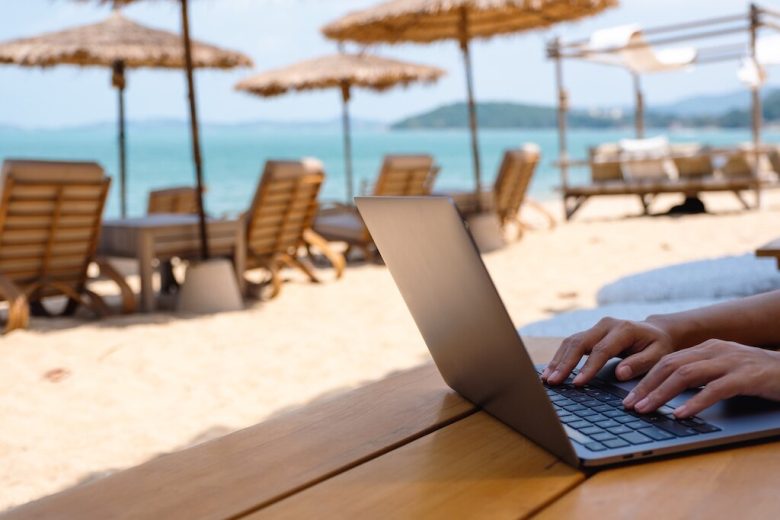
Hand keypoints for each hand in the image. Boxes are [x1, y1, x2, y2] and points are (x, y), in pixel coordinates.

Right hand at [542, 317, 675, 385]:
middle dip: (564, 363)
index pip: (601, 350)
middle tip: (553, 381)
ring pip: (571, 342)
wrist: (656, 332)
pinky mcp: (590, 333)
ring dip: (558, 361)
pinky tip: (552, 370)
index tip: (578, 383)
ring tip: (547, 378)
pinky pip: (571, 344)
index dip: (588, 367)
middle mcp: (606, 325)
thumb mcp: (658, 355)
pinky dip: (560, 357)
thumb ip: (640, 363)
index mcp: (623, 329)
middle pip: (579, 343)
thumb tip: (620, 373)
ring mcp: (596, 327)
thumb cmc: (658, 346)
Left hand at [623, 340, 779, 417]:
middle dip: (646, 386)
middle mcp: (714, 351)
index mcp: (706, 348)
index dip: (645, 378)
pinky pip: (715, 389)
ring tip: (646, 409)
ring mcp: (730, 362)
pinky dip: (695, 402)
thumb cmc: (758, 375)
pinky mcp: (747, 377)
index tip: (629, 397)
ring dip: (661, 394)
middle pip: (670, 366)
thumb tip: (670, 392)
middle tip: (630, 405)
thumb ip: (701, 376)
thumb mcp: (724, 370)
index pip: (667, 361)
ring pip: (686, 375)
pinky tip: (681, 414)